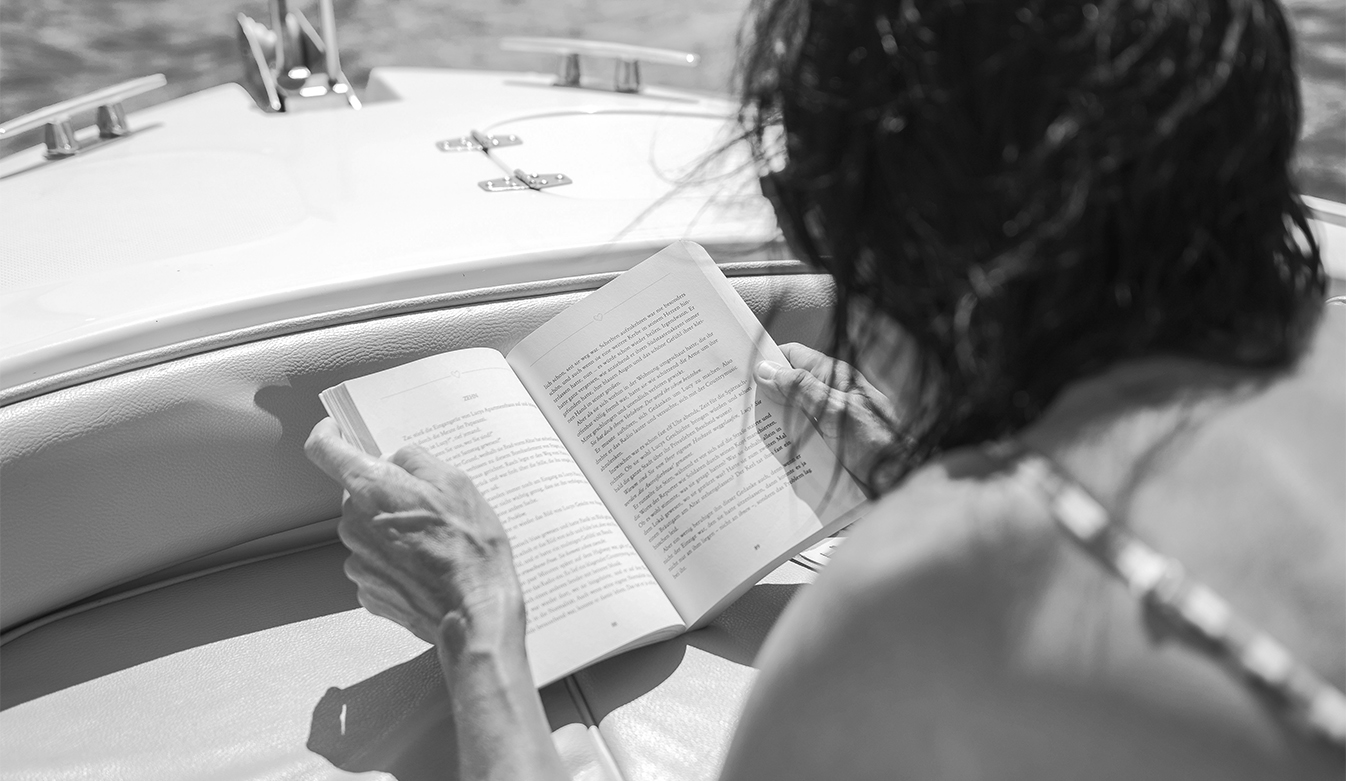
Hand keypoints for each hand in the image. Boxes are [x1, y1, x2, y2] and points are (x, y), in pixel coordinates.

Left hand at [304, 418, 523, 647]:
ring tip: (434, 544)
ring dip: (392, 530)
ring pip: (368, 531)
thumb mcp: (456, 482)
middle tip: (426, 505)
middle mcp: (353, 524)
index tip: (335, 431)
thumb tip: (397, 460)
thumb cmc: (468, 547)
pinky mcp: (367, 592)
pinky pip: (376, 564)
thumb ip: (417, 460)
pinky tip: (427, 569)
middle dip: (386, 495)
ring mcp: (357, 562)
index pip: (325, 451)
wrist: (473, 609)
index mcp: (372, 488)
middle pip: (358, 496)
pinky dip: (397, 562)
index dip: (328, 435)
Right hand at [754, 343, 904, 492]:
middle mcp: (831, 393)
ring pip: (791, 411)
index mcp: (834, 376)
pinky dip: (784, 439)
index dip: (768, 359)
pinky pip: (800, 433)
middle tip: (735, 403)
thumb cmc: (875, 442)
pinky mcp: (829, 440)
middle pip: (789, 384)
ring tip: (744, 429)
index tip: (740, 369)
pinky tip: (767, 451)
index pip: (793, 355)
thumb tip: (766, 370)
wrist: (899, 478)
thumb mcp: (835, 411)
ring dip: (772, 419)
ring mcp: (829, 417)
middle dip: (764, 392)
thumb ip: (802, 389)